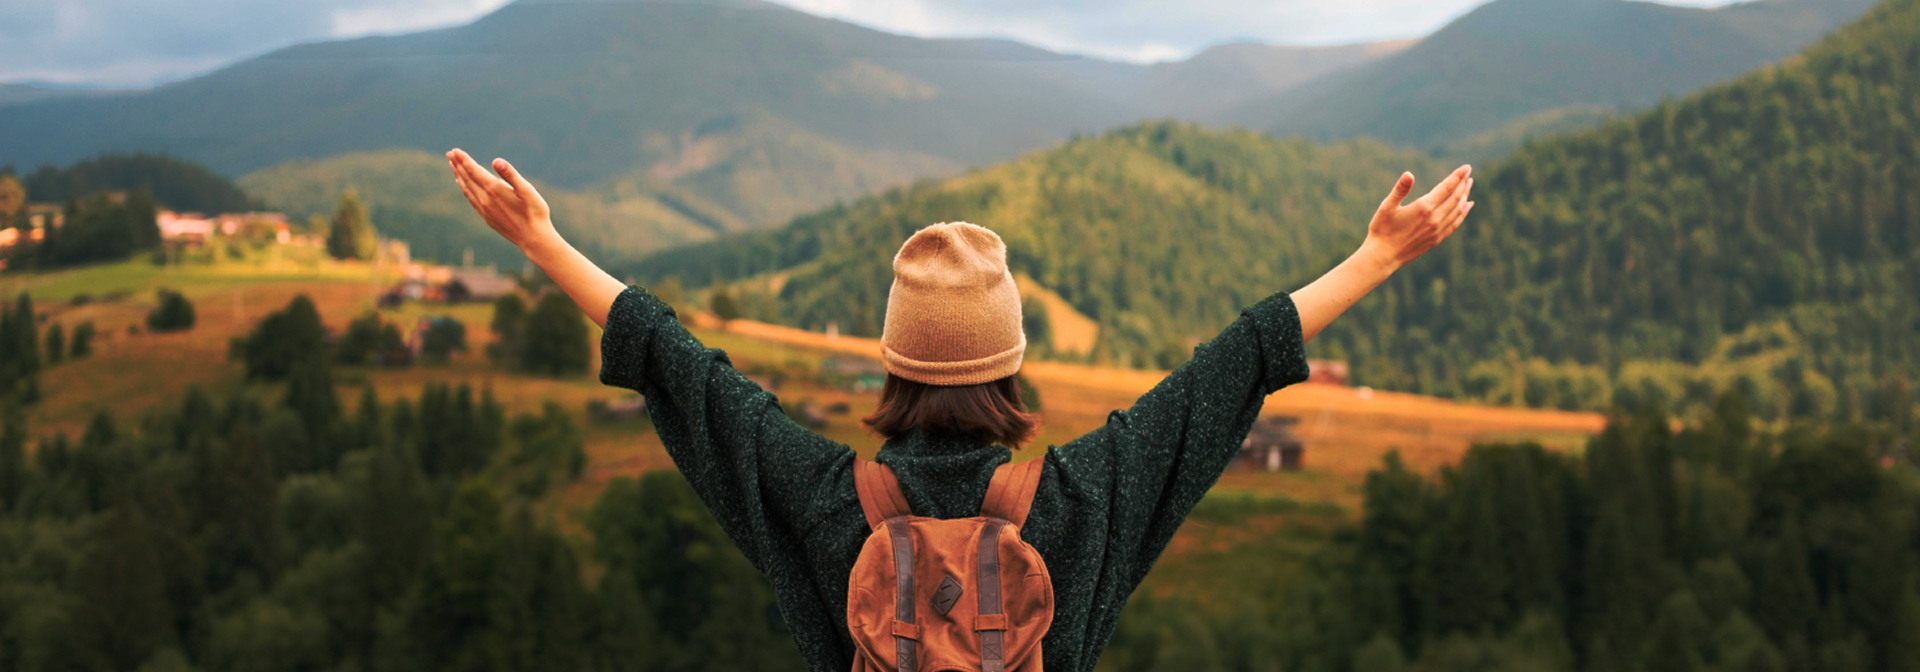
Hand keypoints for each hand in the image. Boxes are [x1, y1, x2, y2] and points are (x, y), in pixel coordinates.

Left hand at [447, 148, 556, 251]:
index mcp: (494, 190)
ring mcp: (484, 210)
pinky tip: (464, 185)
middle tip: (449, 153)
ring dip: (459, 176)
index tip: (454, 150)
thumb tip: (496, 161)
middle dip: (458, 165)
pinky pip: (471, 199)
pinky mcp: (486, 218)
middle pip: (467, 179)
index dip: (464, 160)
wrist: (533, 239)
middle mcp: (485, 200)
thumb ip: (510, 175)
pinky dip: (465, 189)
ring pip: (467, 189)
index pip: (474, 171)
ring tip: (453, 166)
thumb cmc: (535, 212)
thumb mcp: (527, 190)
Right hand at [1359, 164, 1474, 270]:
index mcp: (1424, 208)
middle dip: (1463, 184)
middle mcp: (1435, 219)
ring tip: (1468, 185)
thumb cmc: (1381, 230)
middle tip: (1468, 173)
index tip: (1467, 167)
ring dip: (1465, 196)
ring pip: (1457, 210)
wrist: (1383, 257)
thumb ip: (1400, 189)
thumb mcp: (1387, 207)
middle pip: (1456, 197)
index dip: (1458, 176)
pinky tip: (1467, 207)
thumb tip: (1409, 174)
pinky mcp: (1436, 239)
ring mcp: (1437, 230)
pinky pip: (1455, 223)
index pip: (1447, 188)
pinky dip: (1463, 213)